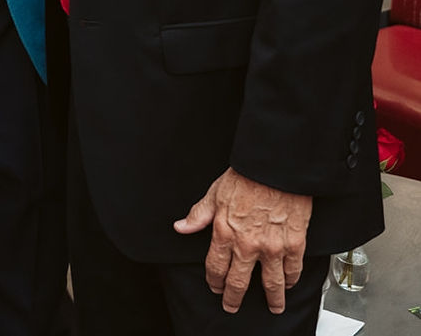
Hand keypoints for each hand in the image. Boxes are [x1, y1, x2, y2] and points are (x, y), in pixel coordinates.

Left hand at [173, 167, 311, 313]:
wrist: (275, 168)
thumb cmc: (246, 176)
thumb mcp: (214, 193)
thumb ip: (198, 215)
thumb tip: (181, 227)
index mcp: (225, 232)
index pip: (215, 268)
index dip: (214, 281)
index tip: (215, 287)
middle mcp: (248, 245)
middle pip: (239, 283)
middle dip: (234, 298)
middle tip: (232, 305)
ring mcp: (272, 247)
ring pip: (271, 284)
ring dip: (272, 299)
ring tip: (273, 307)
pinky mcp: (294, 244)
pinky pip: (293, 270)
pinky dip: (291, 280)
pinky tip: (289, 284)